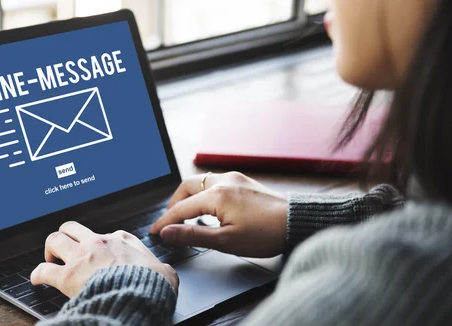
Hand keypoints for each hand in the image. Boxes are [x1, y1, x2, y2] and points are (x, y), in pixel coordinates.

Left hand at [31, 221, 178, 296]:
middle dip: (66, 235)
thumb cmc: (152, 284)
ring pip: (55, 239)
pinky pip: (43, 270)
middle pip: (72, 227)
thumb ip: (161, 268)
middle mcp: (99, 243)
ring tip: (50, 258)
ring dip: (50, 249)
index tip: (99, 252)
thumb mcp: (164, 272)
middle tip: (65, 248)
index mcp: (122, 240)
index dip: (100, 244)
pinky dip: (38, 274)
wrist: (139, 295)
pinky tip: (37, 279)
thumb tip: (166, 273)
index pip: (106, 234)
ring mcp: (81, 257)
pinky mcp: (68, 276)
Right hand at [149, 172, 287, 257]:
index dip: (165, 221)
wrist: (297, 222)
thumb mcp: (225, 241)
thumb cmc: (266, 234)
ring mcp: (234, 178)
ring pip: (201, 182)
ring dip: (189, 197)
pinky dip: (204, 193)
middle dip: (174, 203)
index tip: (154, 232)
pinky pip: (215, 182)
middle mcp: (223, 181)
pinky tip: (208, 208)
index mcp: (216, 195)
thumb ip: (193, 235)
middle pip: (187, 187)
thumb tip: (168, 232)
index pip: (181, 208)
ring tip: (186, 216)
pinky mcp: (243, 181)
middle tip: (170, 221)